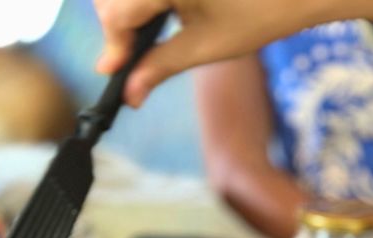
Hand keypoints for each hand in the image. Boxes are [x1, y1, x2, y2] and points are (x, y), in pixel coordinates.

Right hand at [94, 0, 330, 105]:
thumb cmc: (258, 15)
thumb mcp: (204, 46)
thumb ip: (159, 67)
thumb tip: (128, 94)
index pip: (116, 13)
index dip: (113, 45)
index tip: (113, 72)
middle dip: (114, 26)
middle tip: (125, 58)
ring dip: (122, 11)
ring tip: (138, 39)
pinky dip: (137, 2)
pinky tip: (155, 15)